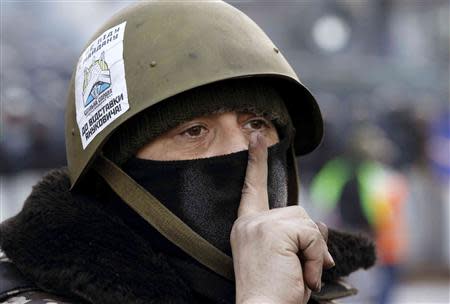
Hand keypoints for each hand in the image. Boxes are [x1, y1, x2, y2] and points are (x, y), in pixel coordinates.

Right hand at [231, 133, 334, 303]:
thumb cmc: (275, 292)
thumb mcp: (288, 259)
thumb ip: (299, 235)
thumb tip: (321, 224)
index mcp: (246, 227)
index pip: (252, 188)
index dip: (255, 162)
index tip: (256, 137)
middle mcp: (248, 222)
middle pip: (297, 211)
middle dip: (310, 241)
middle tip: (304, 272)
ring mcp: (259, 224)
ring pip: (307, 222)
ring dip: (313, 253)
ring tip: (300, 276)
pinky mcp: (272, 230)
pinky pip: (311, 234)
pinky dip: (315, 258)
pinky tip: (303, 277)